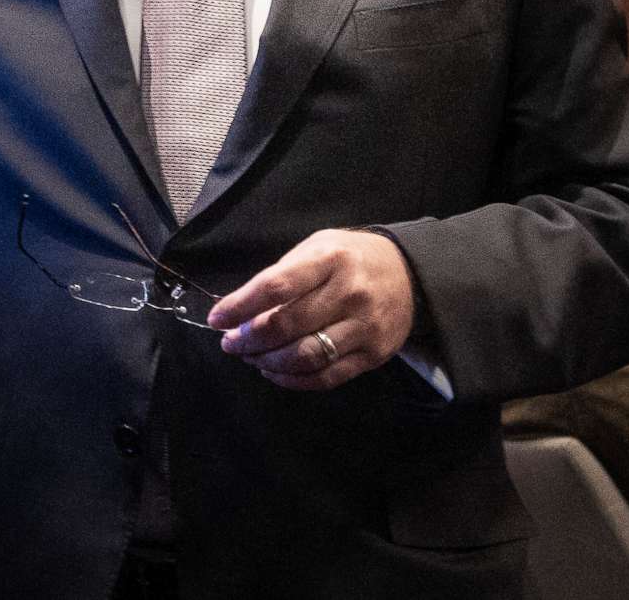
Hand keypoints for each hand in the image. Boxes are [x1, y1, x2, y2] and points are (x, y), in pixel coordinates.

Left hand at [205, 229, 415, 391]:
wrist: (410, 273)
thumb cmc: (350, 258)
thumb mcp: (316, 248)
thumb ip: (282, 275)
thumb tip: (239, 309)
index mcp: (329, 260)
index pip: (275, 287)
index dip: (240, 306)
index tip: (217, 319)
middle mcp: (349, 293)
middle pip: (287, 326)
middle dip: (249, 339)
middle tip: (231, 343)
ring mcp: (364, 327)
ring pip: (306, 356)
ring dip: (268, 362)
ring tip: (251, 357)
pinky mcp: (374, 355)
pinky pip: (327, 376)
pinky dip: (294, 380)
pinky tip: (275, 372)